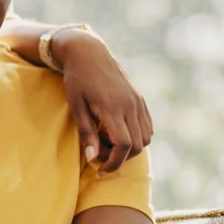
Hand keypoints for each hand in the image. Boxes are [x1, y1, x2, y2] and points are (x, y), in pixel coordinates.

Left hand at [53, 27, 153, 172]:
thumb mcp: (76, 106)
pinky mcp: (140, 100)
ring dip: (129, 147)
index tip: (100, 169)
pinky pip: (147, 127)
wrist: (89, 54)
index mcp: (113, 108)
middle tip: (99, 153)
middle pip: (137, 145)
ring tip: (106, 139)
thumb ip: (86, 132)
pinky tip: (116, 131)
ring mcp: (138, 102)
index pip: (123, 144)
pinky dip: (136, 137)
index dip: (114, 162)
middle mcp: (130, 105)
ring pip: (145, 138)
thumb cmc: (76, 80)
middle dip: (120, 157)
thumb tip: (93, 157)